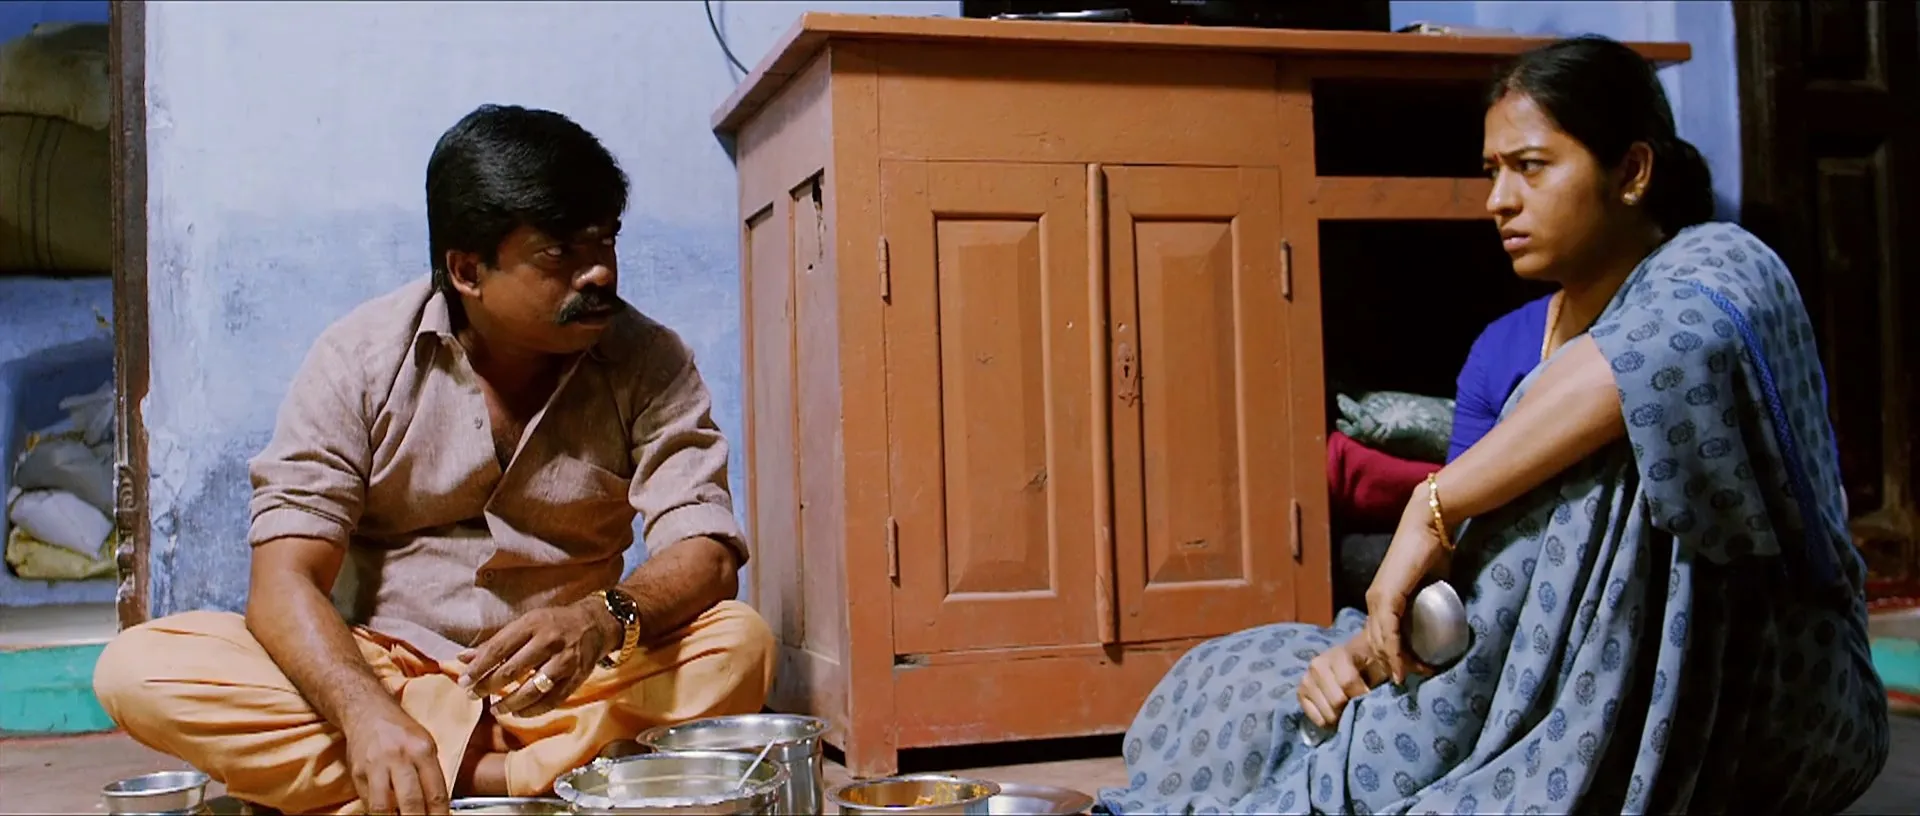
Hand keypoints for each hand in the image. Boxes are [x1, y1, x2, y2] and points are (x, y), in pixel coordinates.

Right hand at [341, 703, 449, 814]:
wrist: (367, 712)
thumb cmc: (401, 732)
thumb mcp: (425, 745)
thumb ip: (430, 775)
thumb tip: (438, 807)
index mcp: (422, 750)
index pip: (435, 793)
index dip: (439, 815)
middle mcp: (399, 758)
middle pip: (411, 802)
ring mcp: (376, 767)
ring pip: (385, 807)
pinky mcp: (358, 774)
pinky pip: (369, 802)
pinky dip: (379, 814)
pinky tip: (389, 815)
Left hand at [456, 599, 617, 717]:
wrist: (596, 624)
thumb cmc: (553, 623)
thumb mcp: (525, 624)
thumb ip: (495, 643)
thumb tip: (462, 658)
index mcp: (533, 624)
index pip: (499, 648)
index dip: (478, 667)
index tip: (463, 681)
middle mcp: (549, 641)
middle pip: (512, 670)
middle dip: (488, 686)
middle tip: (473, 695)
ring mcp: (565, 661)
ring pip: (532, 689)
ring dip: (509, 703)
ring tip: (495, 709)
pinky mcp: (576, 677)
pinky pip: (551, 700)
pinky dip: (532, 710)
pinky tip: (518, 713)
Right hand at [1298, 635, 1388, 730]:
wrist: (1354, 657)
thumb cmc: (1372, 662)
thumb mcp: (1385, 662)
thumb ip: (1393, 669)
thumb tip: (1400, 679)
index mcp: (1339, 654)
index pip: (1348, 682)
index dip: (1362, 696)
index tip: (1372, 701)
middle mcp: (1318, 664)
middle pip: (1336, 701)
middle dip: (1351, 709)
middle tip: (1360, 708)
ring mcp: (1307, 679)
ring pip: (1326, 712)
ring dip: (1340, 716)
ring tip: (1349, 711)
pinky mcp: (1301, 692)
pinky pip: (1314, 716)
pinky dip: (1327, 720)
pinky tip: (1336, 713)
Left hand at [1363, 501, 1451, 684]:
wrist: (1429, 526)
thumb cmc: (1433, 552)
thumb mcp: (1430, 586)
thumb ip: (1428, 603)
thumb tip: (1442, 622)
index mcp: (1381, 599)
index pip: (1381, 636)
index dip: (1395, 656)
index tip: (1412, 671)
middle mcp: (1374, 601)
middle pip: (1377, 642)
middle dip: (1394, 664)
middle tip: (1414, 678)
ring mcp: (1377, 598)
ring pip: (1379, 640)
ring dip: (1395, 662)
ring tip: (1411, 677)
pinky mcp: (1386, 596)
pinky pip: (1386, 631)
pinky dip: (1393, 651)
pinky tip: (1402, 666)